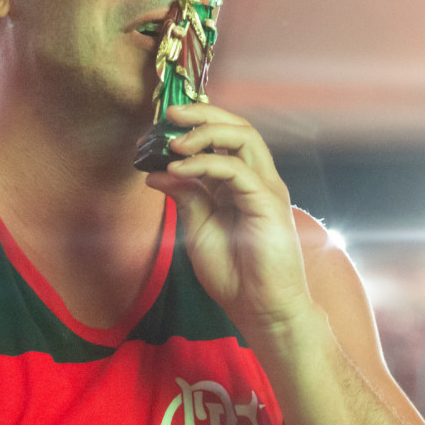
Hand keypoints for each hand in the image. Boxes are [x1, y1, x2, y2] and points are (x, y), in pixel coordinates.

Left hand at [144, 104, 314, 336]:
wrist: (261, 310)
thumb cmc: (234, 273)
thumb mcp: (198, 228)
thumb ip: (185, 196)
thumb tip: (155, 172)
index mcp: (239, 183)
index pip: (221, 139)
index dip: (192, 126)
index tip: (158, 128)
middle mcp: (256, 179)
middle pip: (237, 127)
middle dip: (202, 114)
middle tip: (169, 115)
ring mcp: (266, 188)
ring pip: (245, 136)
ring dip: (206, 131)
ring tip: (174, 142)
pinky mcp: (269, 203)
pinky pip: (237, 169)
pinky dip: (206, 162)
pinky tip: (180, 168)